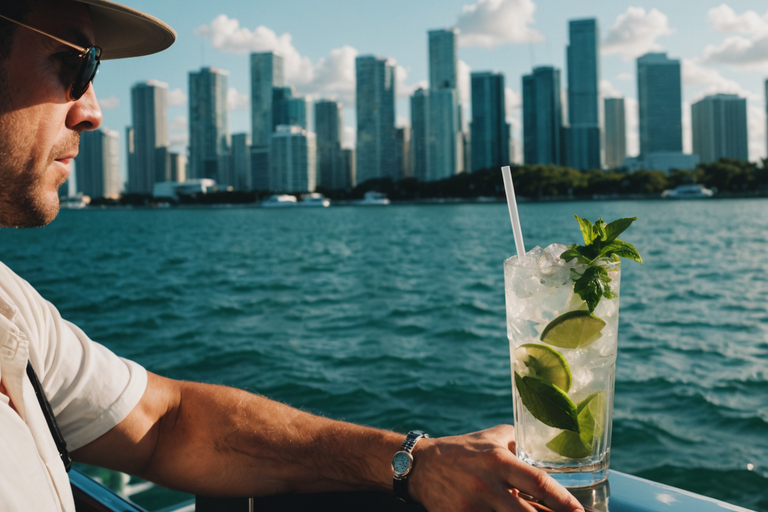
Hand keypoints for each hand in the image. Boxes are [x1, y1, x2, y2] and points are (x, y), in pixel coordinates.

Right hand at [408, 425, 583, 511]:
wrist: (420, 466)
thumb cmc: (463, 450)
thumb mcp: (490, 438)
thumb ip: (518, 442)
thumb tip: (548, 445)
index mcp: (498, 461)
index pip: (537, 482)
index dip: (563, 500)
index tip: (581, 511)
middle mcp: (486, 485)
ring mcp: (471, 506)